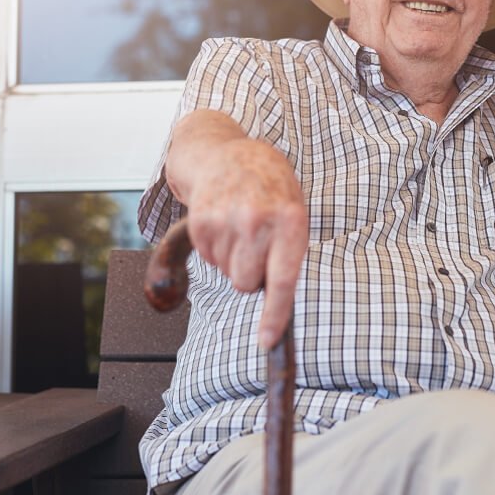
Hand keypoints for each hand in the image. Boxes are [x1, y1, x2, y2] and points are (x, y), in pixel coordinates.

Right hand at [149, 137, 307, 347]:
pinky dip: (215, 248)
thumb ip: (289, 252)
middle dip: (250, 276)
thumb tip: (276, 300)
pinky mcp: (200, 221)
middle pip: (245, 284)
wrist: (225, 154)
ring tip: (240, 226)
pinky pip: (208, 259)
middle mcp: (258, 221)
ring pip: (227, 273)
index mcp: (290, 220)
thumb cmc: (269, 189)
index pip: (282, 279)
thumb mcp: (293, 212)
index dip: (274, 315)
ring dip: (232, 259)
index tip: (267, 341)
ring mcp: (226, 220)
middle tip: (256, 246)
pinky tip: (223, 222)